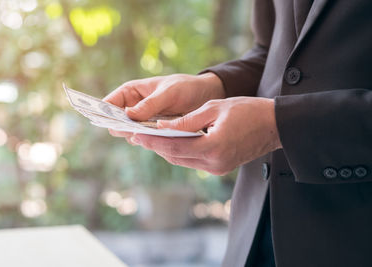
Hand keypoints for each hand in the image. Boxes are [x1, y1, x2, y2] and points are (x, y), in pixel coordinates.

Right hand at [103, 73, 223, 141]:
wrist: (205, 97)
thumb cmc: (185, 88)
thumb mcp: (168, 93)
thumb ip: (150, 104)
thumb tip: (127, 115)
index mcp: (131, 92)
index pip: (109, 103)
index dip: (104, 112)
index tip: (107, 122)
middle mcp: (133, 108)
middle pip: (117, 122)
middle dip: (122, 127)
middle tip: (134, 130)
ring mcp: (143, 122)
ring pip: (130, 133)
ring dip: (137, 135)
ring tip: (151, 133)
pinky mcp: (153, 132)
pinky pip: (145, 139)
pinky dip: (149, 141)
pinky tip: (159, 139)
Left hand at [130, 97, 281, 174]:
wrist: (275, 125)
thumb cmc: (248, 111)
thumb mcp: (215, 108)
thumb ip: (187, 120)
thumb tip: (162, 126)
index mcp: (213, 146)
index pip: (173, 146)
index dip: (152, 141)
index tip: (135, 135)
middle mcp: (214, 163)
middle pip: (175, 156)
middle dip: (155, 146)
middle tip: (137, 135)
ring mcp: (217, 168)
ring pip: (182, 160)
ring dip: (165, 149)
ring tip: (149, 138)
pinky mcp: (220, 167)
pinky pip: (193, 161)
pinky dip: (180, 151)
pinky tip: (170, 141)